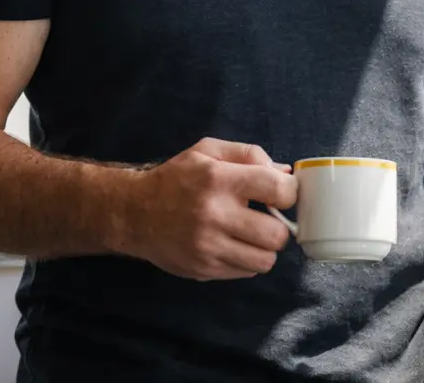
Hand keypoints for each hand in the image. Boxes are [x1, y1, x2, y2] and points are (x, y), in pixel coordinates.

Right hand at [116, 137, 296, 280]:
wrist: (134, 213)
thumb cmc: (176, 179)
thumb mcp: (208, 151)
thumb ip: (249, 154)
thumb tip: (285, 173)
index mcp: (220, 180)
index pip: (279, 191)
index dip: (290, 193)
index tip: (281, 194)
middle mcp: (215, 216)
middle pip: (277, 235)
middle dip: (279, 226)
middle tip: (267, 219)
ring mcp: (208, 247)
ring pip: (265, 260)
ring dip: (265, 248)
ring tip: (252, 235)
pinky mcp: (203, 269)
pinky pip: (245, 272)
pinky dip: (247, 260)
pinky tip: (234, 245)